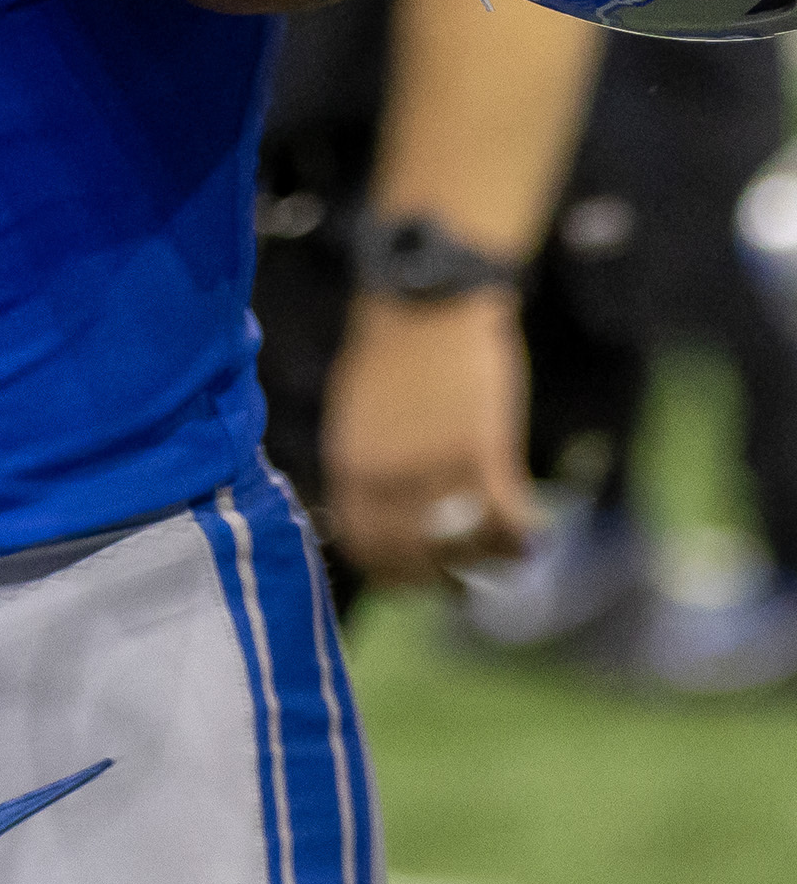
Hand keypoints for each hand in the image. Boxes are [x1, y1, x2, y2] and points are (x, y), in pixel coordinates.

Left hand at [319, 287, 540, 588]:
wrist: (428, 299)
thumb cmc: (393, 353)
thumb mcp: (355, 417)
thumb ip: (363, 469)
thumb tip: (368, 516)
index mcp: (349, 468)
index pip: (365, 548)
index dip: (393, 575)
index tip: (416, 581)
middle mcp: (386, 476)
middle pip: (416, 558)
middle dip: (441, 579)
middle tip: (462, 584)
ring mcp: (434, 465)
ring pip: (466, 544)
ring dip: (488, 561)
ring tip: (504, 560)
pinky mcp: (482, 450)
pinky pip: (506, 518)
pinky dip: (522, 536)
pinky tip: (533, 535)